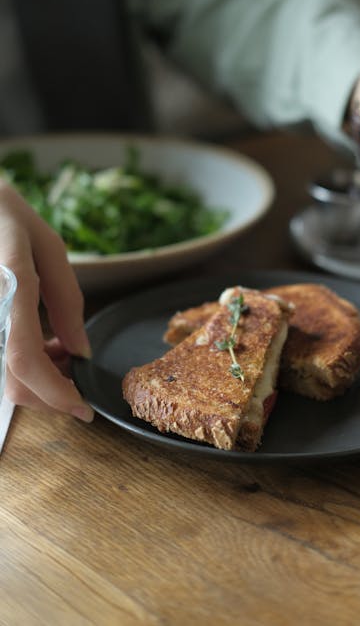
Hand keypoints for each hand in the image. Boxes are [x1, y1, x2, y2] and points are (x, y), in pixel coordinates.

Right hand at [0, 180, 93, 419]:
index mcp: (12, 287)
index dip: (55, 394)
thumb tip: (81, 353)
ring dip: (40, 379)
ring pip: (4, 377)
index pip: (25, 360)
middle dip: (52, 392)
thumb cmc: (8, 219)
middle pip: (12, 382)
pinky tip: (41, 341)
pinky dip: (24, 364)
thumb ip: (67, 303)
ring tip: (60, 347)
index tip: (83, 408)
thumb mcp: (50, 250)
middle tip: (76, 370)